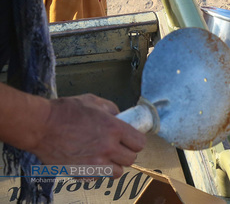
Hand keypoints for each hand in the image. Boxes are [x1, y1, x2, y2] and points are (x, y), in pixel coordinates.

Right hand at [30, 94, 145, 177]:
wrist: (40, 126)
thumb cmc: (65, 111)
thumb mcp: (92, 101)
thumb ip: (110, 108)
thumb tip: (119, 115)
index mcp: (114, 128)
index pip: (139, 143)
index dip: (135, 141)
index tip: (130, 140)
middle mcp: (108, 147)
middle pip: (131, 159)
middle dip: (126, 153)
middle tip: (117, 148)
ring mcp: (96, 162)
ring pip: (117, 172)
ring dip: (114, 166)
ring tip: (105, 157)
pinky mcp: (83, 173)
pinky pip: (99, 178)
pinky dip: (98, 172)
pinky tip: (91, 162)